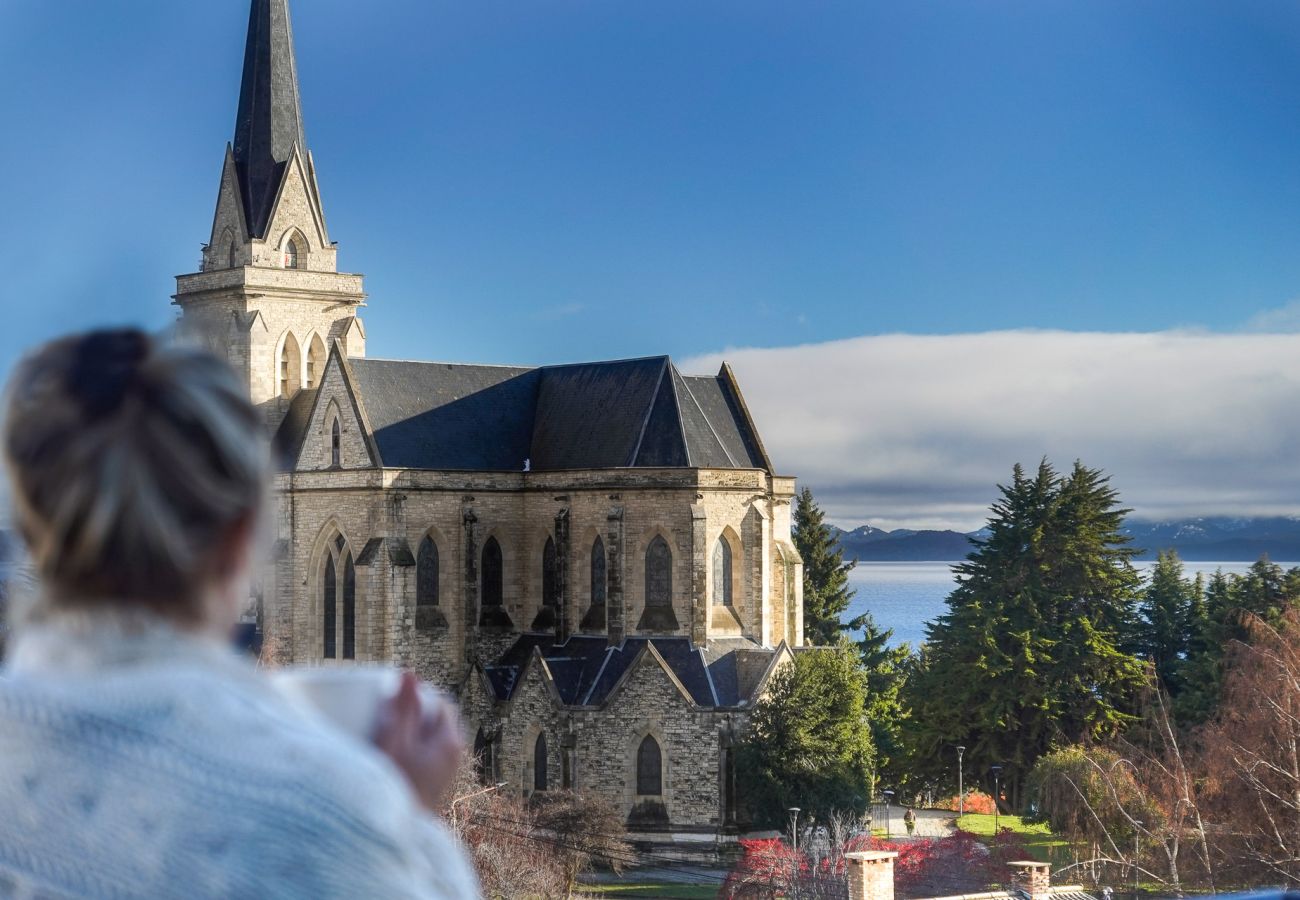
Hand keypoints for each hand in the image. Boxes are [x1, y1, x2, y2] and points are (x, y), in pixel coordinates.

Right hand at [373, 672, 464, 812]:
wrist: (395, 834)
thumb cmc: (394, 788)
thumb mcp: (394, 743)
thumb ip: (402, 708)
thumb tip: (410, 673)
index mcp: (449, 743)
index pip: (441, 703)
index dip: (418, 696)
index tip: (395, 696)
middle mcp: (451, 756)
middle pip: (434, 720)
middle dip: (413, 712)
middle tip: (387, 711)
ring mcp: (442, 771)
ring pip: (427, 737)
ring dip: (409, 730)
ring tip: (385, 730)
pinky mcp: (430, 782)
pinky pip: (422, 754)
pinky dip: (408, 747)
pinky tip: (389, 751)